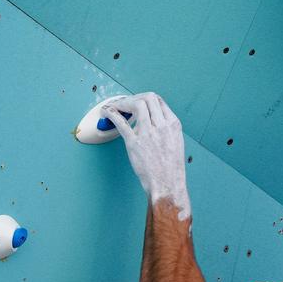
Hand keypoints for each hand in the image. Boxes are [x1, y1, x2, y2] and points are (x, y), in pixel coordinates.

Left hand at [100, 92, 191, 221]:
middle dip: (135, 97)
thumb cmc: (171, 168)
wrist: (167, 184)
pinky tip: (107, 112)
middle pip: (147, 98)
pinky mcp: (134, 142)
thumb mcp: (176, 142)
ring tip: (116, 106)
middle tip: (126, 103)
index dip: (146, 99)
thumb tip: (153, 120)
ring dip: (123, 102)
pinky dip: (112, 113)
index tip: (138, 102)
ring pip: (135, 104)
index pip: (159, 101)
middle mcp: (161, 125)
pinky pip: (121, 122)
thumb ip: (166, 128)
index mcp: (173, 124)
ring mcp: (148, 133)